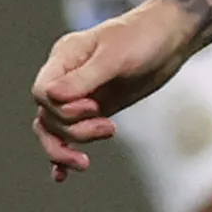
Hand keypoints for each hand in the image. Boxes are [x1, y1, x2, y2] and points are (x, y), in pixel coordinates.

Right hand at [30, 0, 193, 178]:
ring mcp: (80, 95)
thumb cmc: (143, 37)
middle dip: (75, 130)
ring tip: (87, 161)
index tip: (94, 107)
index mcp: (64, 58)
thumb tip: (49, 97)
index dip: (62, 109)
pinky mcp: (96, 109)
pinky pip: (71, 133)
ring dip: (70, 145)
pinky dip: (64, 153)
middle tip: (109, 128)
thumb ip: (83, 79)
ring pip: (55, 128)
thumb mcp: (115, 57)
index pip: (41, 92)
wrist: (170, 36)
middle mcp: (66, 77)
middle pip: (48, 116)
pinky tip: (60, 175)